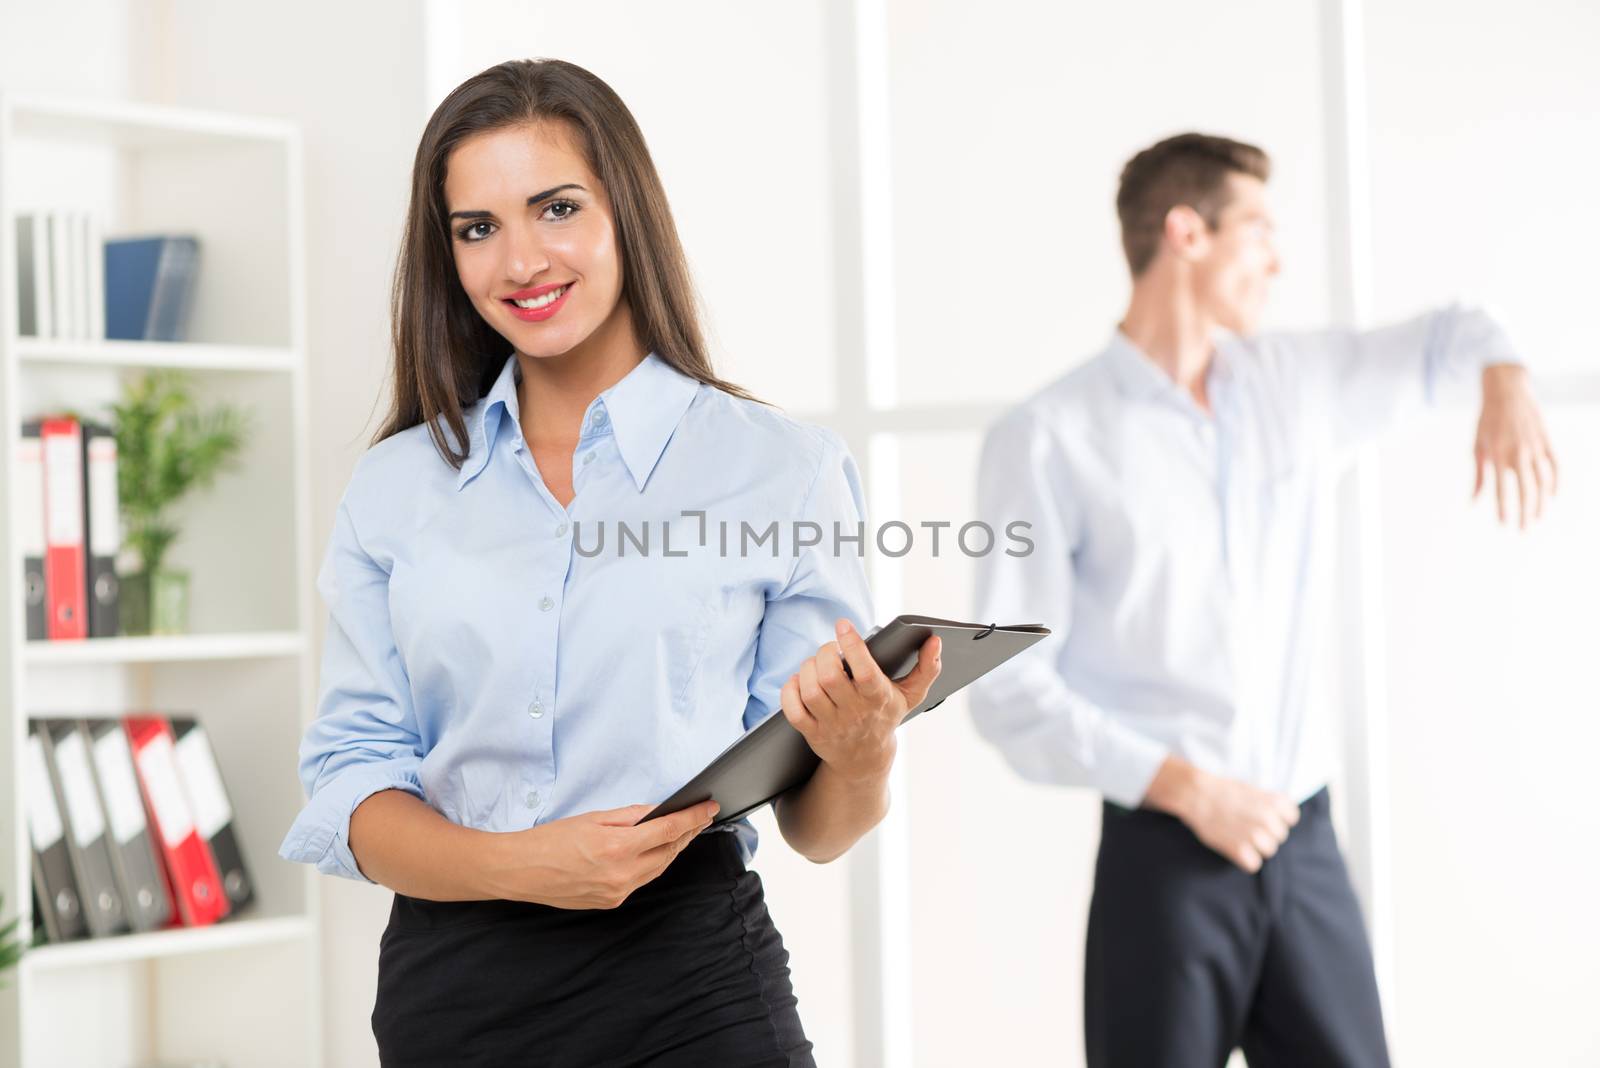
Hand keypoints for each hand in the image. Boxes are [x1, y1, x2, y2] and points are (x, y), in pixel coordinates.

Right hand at [480, 799, 718, 908]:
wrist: (521, 871)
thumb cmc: (551, 840)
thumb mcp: (593, 818)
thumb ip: (631, 816)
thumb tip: (659, 812)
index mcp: (617, 847)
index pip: (669, 830)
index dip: (694, 818)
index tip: (709, 808)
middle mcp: (621, 874)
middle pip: (669, 851)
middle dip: (688, 833)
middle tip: (700, 817)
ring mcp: (617, 892)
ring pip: (658, 869)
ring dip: (673, 849)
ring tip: (684, 832)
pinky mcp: (611, 902)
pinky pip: (642, 881)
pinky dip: (653, 864)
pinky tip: (657, 852)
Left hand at [779, 619, 942, 783]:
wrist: (865, 759)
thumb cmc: (886, 716)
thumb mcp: (912, 695)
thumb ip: (927, 667)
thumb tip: (935, 641)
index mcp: (878, 698)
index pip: (865, 671)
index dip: (852, 645)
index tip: (843, 624)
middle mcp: (854, 712)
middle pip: (830, 678)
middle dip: (825, 654)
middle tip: (830, 649)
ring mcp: (831, 724)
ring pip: (811, 691)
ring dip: (807, 669)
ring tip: (815, 663)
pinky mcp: (812, 732)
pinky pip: (793, 709)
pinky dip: (790, 690)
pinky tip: (798, 681)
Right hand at [1142, 755, 1299, 873]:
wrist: (1195, 793)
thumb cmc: (1221, 789)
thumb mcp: (1252, 788)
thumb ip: (1269, 802)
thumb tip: (1279, 816)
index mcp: (1275, 802)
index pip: (1291, 818)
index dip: (1277, 818)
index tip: (1263, 816)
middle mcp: (1269, 820)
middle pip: (1279, 836)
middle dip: (1266, 833)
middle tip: (1246, 826)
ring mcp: (1255, 836)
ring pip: (1268, 851)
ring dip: (1256, 847)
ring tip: (1238, 836)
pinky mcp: (1240, 850)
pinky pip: (1253, 864)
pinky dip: (1244, 859)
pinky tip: (1234, 848)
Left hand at [1475, 364, 1557, 528]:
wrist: (1507, 392)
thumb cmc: (1487, 421)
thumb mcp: (1478, 446)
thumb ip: (1479, 475)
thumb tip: (1474, 501)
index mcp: (1498, 455)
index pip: (1502, 490)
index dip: (1505, 509)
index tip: (1505, 525)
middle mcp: (1519, 453)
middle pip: (1526, 490)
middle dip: (1525, 513)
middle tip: (1524, 529)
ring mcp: (1536, 448)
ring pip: (1543, 482)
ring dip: (1541, 502)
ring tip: (1537, 517)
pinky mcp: (1547, 442)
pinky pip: (1556, 467)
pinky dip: (1556, 483)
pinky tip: (1552, 497)